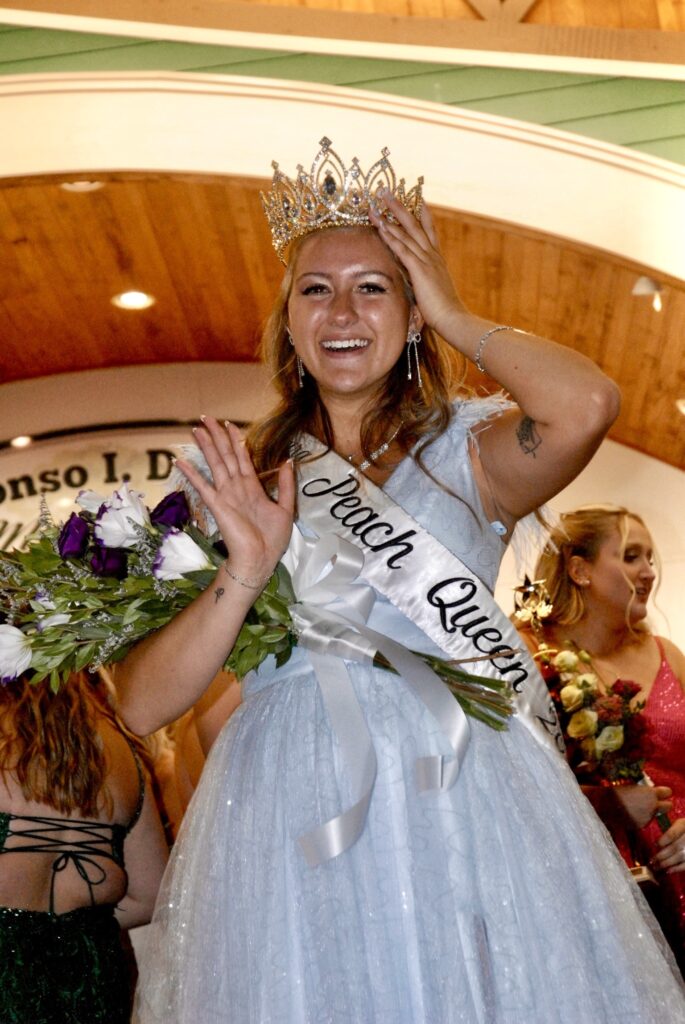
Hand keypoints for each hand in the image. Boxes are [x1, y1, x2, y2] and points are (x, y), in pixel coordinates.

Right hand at [175, 418, 294, 581]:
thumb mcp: (285, 508)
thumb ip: (285, 484)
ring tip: (196, 429)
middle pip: (226, 455)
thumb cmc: (272, 539)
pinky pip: (202, 485)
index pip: (242, 458)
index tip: (229, 424)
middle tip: (206, 418)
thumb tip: (288, 460)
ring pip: (216, 464)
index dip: (236, 440)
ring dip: (206, 446)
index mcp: (252, 488)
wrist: (259, 560)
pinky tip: (180, 461)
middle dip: (217, 436)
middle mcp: (237, 488)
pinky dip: (191, 473)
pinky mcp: (217, 505)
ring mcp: (226, 495)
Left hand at [369, 191, 465, 339]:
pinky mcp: (420, 270)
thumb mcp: (434, 291)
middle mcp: (432, 255)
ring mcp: (427, 261)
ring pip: (407, 232)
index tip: (415, 198)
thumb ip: (424, 282)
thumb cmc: (444, 311)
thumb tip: (416, 281)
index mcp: (437, 260)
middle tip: (387, 191)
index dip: (421, 213)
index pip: (428, 231)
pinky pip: (403, 249)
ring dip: (391, 216)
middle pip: (415, 224)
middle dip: (400, 207)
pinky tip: (381, 226)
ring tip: (378, 201)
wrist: (453, 319)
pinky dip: (392, 236)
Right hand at [614, 784, 672, 828]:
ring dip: (649, 812)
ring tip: (635, 808)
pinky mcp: (641, 825)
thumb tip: (652, 793)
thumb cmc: (617, 793)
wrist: (605, 805)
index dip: (663, 793)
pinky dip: (640, 819)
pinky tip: (630, 814)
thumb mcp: (634, 787)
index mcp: (651, 793)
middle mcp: (653, 806)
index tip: (660, 793)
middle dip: (663, 804)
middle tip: (654, 803)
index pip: (668, 792)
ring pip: (655, 814)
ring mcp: (648, 817)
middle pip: (668, 806)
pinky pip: (645, 821)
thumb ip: (646, 791)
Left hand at [652, 817, 684, 874]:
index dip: (662, 841)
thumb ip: (670, 828)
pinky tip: (668, 870)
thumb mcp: (680, 823)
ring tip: (657, 867)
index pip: (671, 835)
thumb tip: (657, 840)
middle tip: (652, 860)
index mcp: (683, 826)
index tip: (655, 845)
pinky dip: (676, 868)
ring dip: (667, 863)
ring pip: (679, 857)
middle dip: (661, 855)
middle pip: (674, 847)